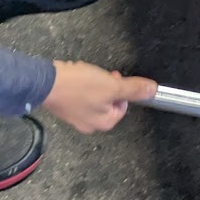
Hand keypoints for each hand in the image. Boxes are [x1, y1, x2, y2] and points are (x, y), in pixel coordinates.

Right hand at [42, 61, 156, 132]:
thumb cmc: (80, 87)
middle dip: (108, 86)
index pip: (123, 106)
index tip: (115, 78)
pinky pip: (80, 95)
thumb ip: (133, 89)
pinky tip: (77, 76)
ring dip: (96, 83)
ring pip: (95, 97)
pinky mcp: (65, 107)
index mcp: (103, 123)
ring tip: (88, 74)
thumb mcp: (112, 86)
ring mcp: (75, 117)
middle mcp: (89, 125)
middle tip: (101, 76)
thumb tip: (154, 91)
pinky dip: (82, 84)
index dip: (122, 90)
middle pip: (109, 102)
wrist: (45, 82)